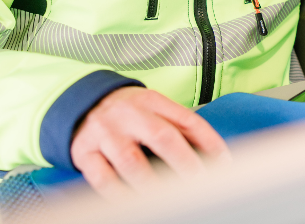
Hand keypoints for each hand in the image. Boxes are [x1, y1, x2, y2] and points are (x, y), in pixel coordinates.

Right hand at [70, 86, 229, 197]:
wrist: (80, 101)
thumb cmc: (127, 110)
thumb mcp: (153, 106)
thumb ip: (178, 123)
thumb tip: (212, 153)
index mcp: (151, 101)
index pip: (187, 119)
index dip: (209, 142)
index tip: (224, 163)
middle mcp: (129, 115)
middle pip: (162, 137)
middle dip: (185, 163)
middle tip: (200, 182)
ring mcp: (105, 133)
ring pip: (131, 161)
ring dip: (152, 184)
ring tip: (169, 198)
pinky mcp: (84, 152)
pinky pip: (102, 178)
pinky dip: (119, 194)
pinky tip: (134, 203)